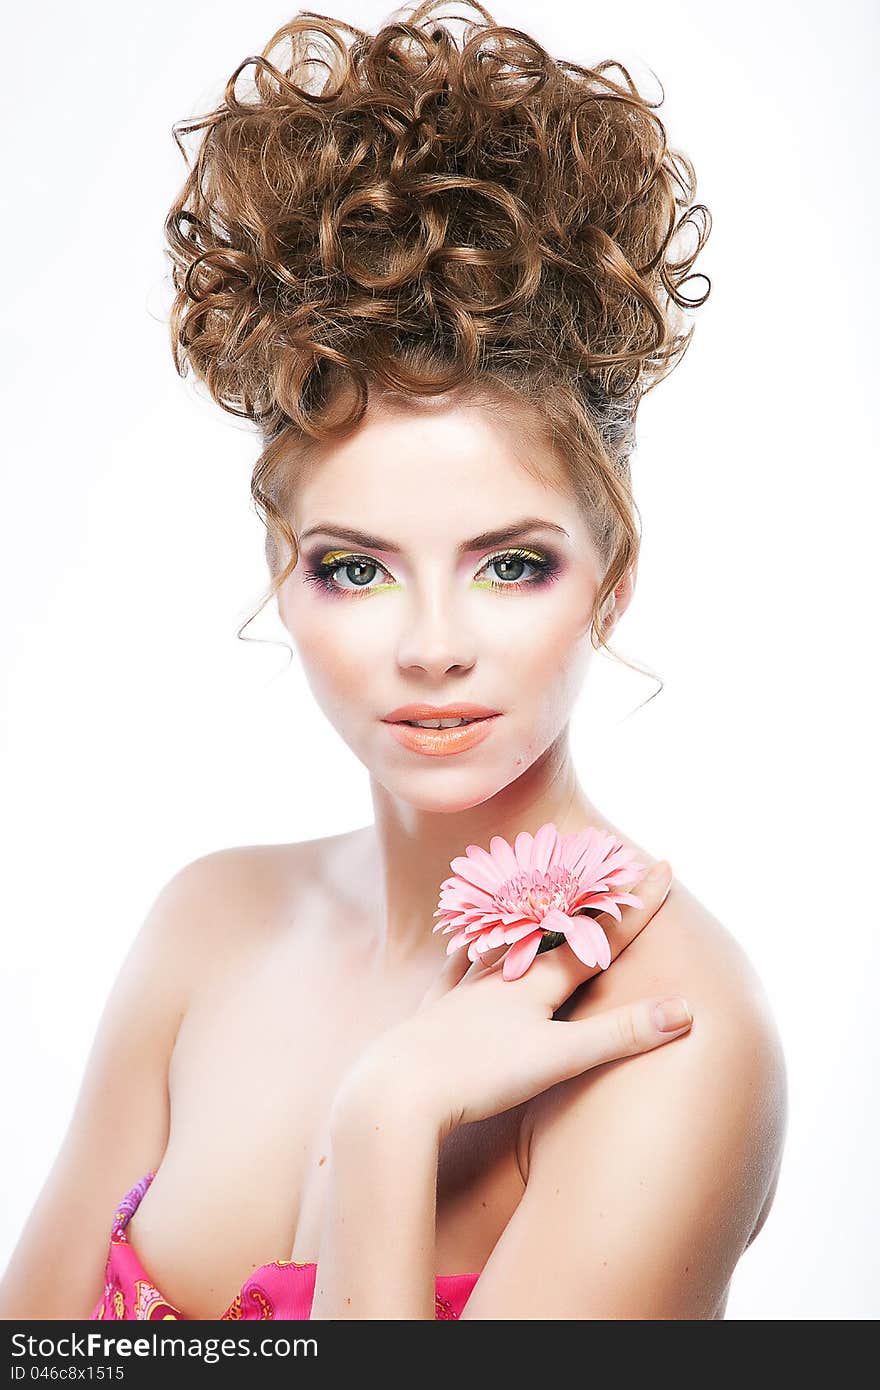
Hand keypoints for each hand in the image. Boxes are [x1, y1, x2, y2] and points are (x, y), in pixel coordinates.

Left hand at [333, 860, 687, 1140]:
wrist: (398, 1091)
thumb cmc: (481, 1074)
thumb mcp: (560, 1058)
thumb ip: (621, 1034)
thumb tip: (687, 1008)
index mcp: (536, 982)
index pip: (598, 937)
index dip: (634, 906)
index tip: (662, 866)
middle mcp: (500, 975)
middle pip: (552, 930)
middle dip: (584, 903)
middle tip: (604, 868)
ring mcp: (463, 991)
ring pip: (501, 944)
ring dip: (527, 920)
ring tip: (536, 896)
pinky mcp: (432, 1014)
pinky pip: (452, 974)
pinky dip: (462, 956)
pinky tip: (456, 948)